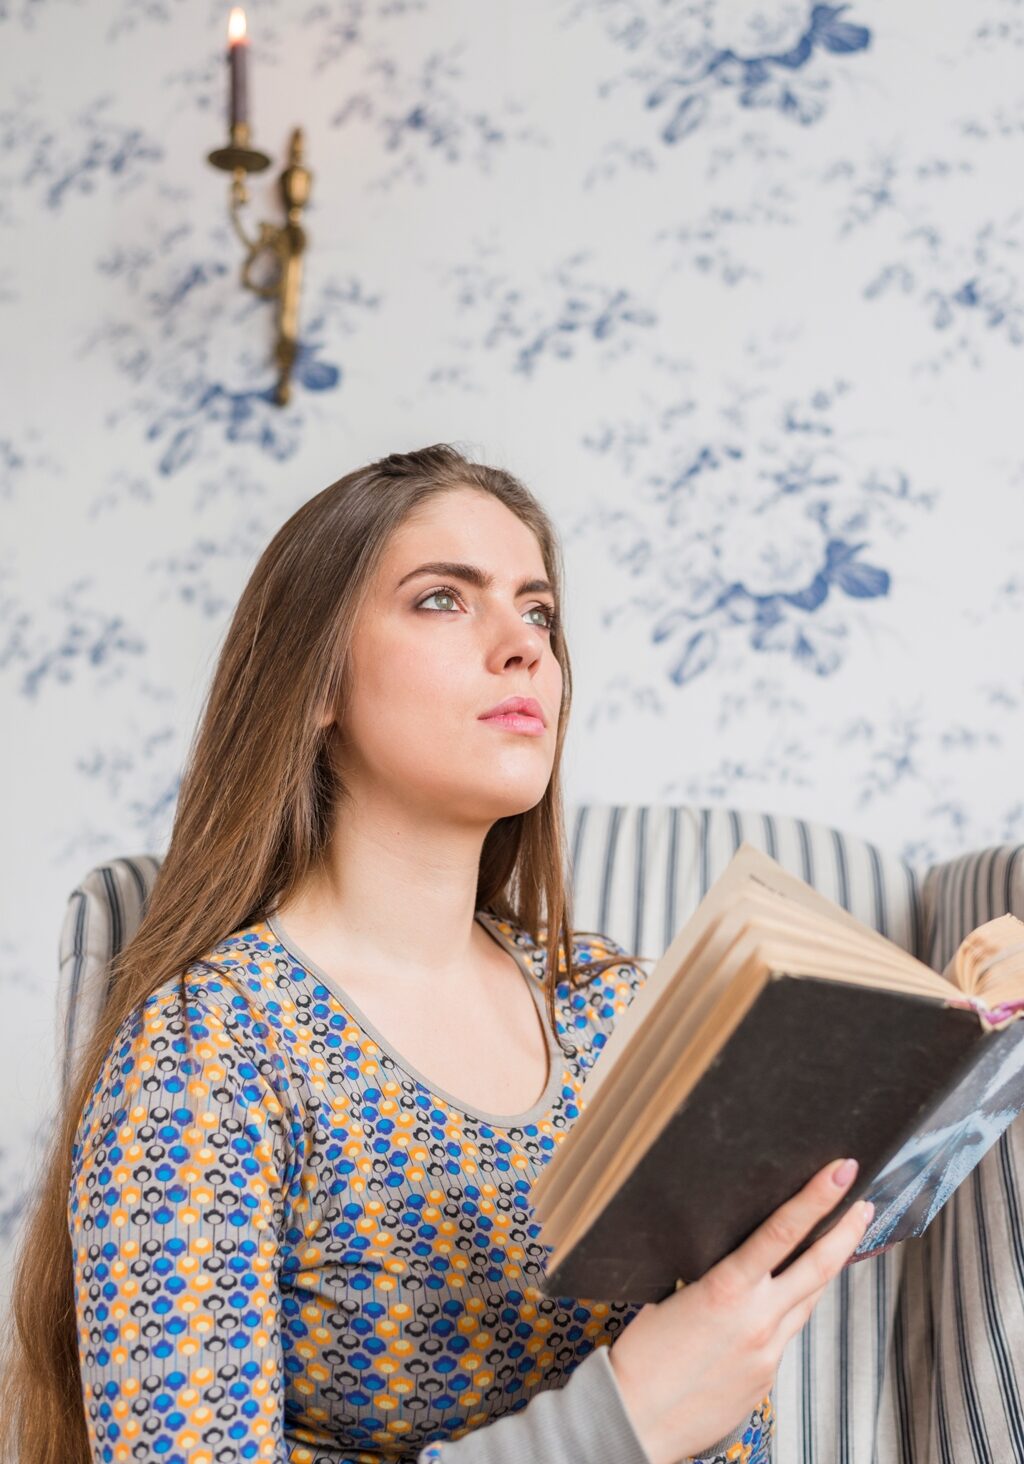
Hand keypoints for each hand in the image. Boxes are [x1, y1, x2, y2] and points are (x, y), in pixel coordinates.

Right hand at [608, 1157, 872, 1463]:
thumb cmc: (642, 1356)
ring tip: (838, 1242)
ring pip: (808, 1300)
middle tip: (864, 1204)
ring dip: (825, 1268)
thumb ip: (713, 1276)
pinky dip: (789, 1310)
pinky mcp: (768, 1377)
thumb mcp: (672, 1295)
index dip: (817, 1199)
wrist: (638, 1420)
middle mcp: (757, 1320)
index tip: (839, 1172)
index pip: (783, 1232)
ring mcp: (768, 1352)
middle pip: (818, 1266)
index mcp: (727, 1290)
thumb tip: (736, 1257)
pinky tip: (782, 1301)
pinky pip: (787, 1333)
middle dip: (846, 1230)